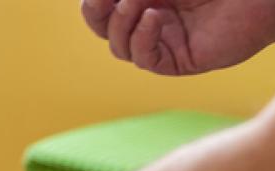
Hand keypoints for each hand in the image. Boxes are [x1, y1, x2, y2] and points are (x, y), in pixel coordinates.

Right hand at [80, 0, 274, 74]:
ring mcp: (165, 42)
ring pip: (120, 47)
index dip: (94, 2)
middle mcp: (153, 21)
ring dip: (119, 25)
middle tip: (99, 0)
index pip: (104, 7)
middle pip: (105, 29)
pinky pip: (146, 60)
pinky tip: (154, 19)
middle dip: (97, 15)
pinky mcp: (181, 61)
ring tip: (133, 4)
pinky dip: (142, 40)